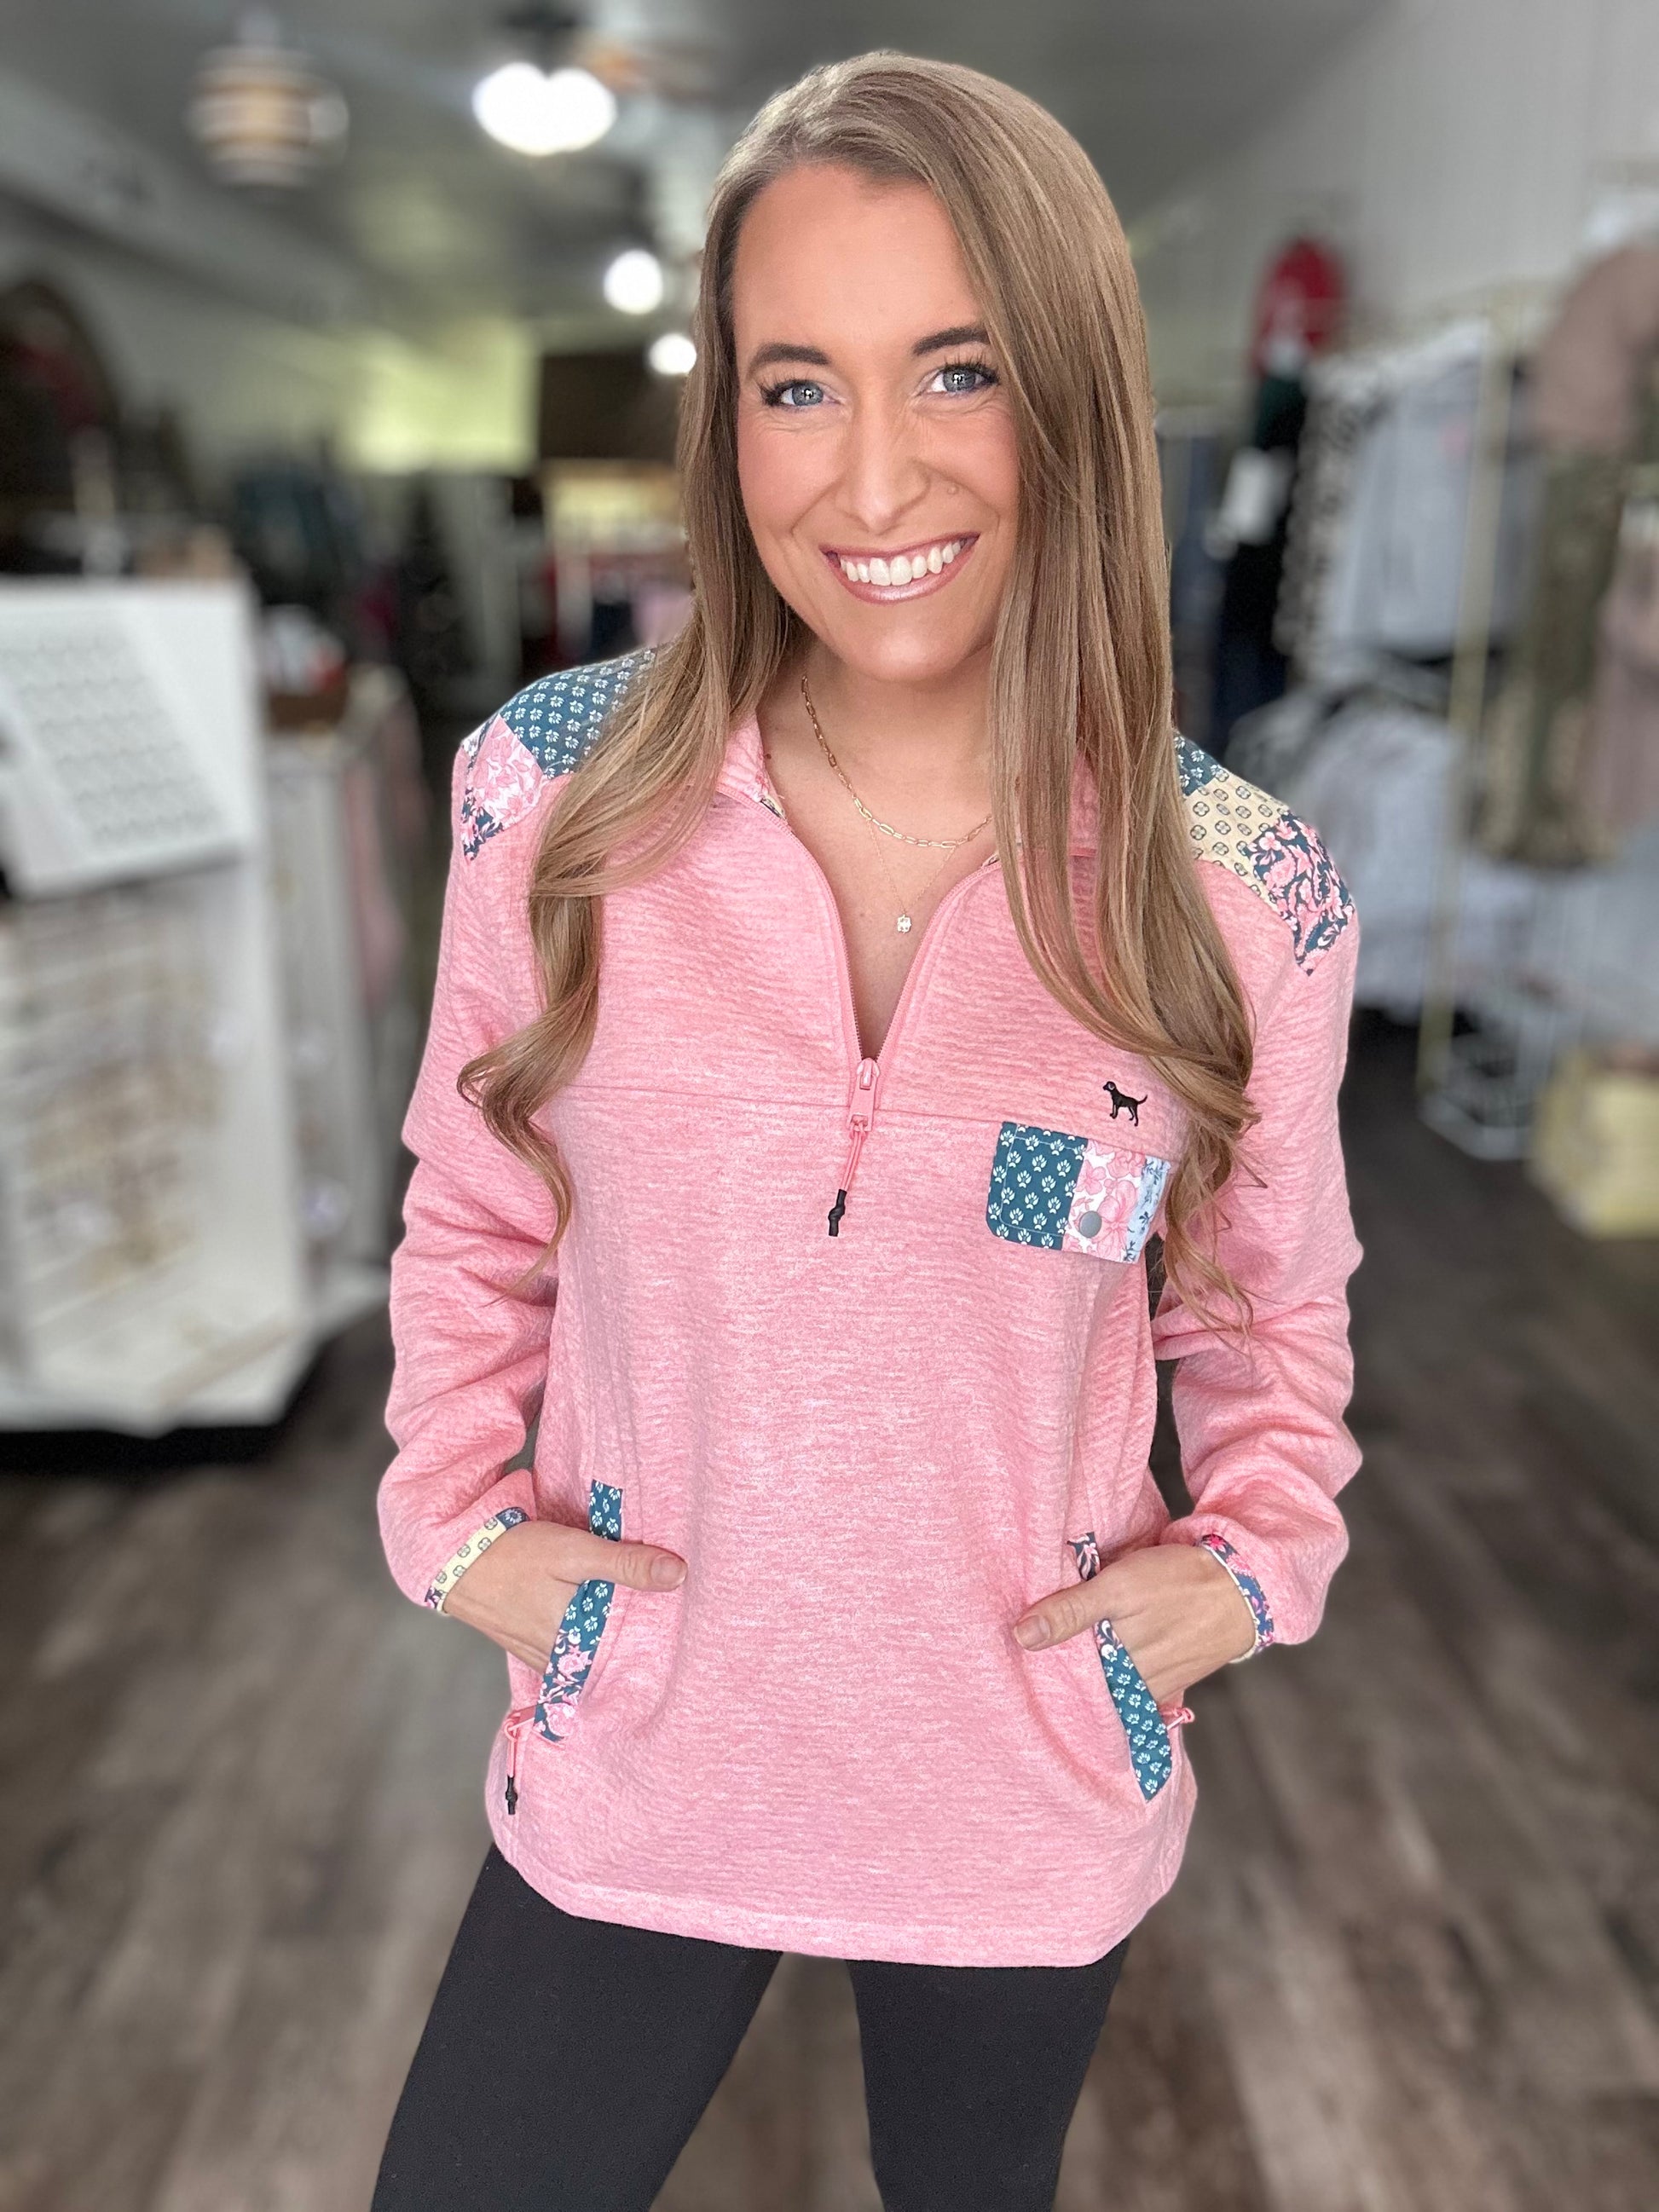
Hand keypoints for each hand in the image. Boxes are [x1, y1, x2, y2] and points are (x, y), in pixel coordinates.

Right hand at [443, 1518, 685, 1669]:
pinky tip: (595, 1631)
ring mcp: (541, 1657)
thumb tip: (678, 1575)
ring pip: (586, 1661)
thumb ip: (625, 1565)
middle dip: (633, 1648)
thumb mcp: (575, 1551)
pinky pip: (565, 1658)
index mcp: (577, 1638)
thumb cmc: (517, 1554)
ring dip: (607, 1649)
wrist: (457, 1559)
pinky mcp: (528, 1650)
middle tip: (665, 1634)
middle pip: (608, 1660)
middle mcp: (561, 1658)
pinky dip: (582, 1647)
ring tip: (636, 1631)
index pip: (629, 1654)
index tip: (678, 1634)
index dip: (655, 1644)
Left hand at [1012, 1542, 1254, 1705]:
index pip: (1065, 1681)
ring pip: (1110, 1687)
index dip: (1042, 1669)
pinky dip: (1117, 1676)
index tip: (1017, 1660)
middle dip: (1064, 1674)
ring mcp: (1153, 1688)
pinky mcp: (1170, 1682)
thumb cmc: (1179, 1582)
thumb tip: (1022, 1637)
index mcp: (1116, 1669)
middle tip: (1033, 1658)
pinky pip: (1134, 1688)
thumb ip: (1071, 1612)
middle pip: (1088, 1686)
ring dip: (1091, 1674)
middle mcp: (1133, 1689)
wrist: (1241, 1587)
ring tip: (1064, 1655)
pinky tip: (1105, 1658)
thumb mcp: (1118, 1588)